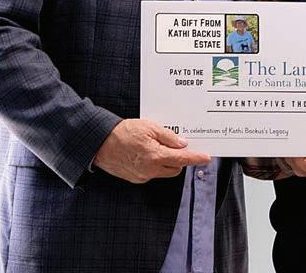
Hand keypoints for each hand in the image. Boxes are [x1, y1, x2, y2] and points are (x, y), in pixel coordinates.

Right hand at [93, 119, 210, 182]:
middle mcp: (150, 170)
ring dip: (167, 162)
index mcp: (156, 156)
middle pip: (175, 168)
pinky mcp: (135, 178)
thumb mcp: (149, 127)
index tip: (206, 158)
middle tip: (175, 144)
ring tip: (157, 145)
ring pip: (164, 172)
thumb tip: (182, 143)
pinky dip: (154, 164)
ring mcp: (142, 176)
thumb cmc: (123, 132)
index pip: (182, 159)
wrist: (100, 143)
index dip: (196, 158)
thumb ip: (168, 136)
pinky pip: (152, 173)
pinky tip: (146, 152)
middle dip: (179, 158)